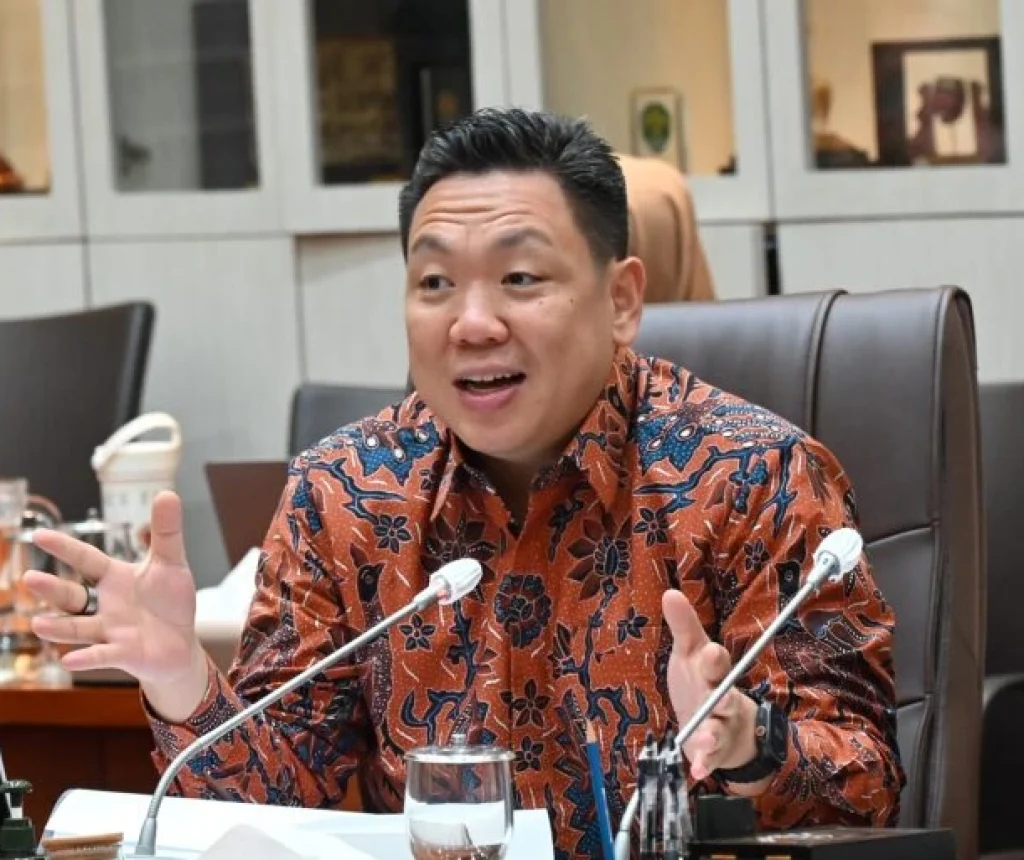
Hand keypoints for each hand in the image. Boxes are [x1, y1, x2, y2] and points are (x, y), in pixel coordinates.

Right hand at [23, 491, 208, 719]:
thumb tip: (166, 492)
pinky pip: (102, 656)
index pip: (86, 559)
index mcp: (115, 578)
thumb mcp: (171, 563)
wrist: (181, 643)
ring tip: (38, 624)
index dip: (65, 548)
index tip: (39, 534)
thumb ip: (166, 532)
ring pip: (78, 629)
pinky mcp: (123, 654)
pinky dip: (87, 658)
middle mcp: (106, 605)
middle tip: (29, 578)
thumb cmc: (170, 602)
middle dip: (52, 589)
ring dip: (59, 628)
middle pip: (73, 596)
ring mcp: (111, 631)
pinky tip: (69, 660)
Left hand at [663, 589, 759, 782]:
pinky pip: (711, 759)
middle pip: (725, 697)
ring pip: (719, 729)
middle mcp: (722, 699)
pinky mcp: (714, 751)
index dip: (713, 658)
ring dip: (712, 734)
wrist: (723, 725)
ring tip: (705, 738)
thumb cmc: (701, 682)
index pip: (717, 662)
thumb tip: (670, 592)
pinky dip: (705, 764)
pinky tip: (697, 771)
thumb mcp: (689, 654)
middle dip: (722, 697)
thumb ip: (683, 626)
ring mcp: (721, 726)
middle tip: (721, 697)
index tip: (709, 652)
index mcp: (714, 673)